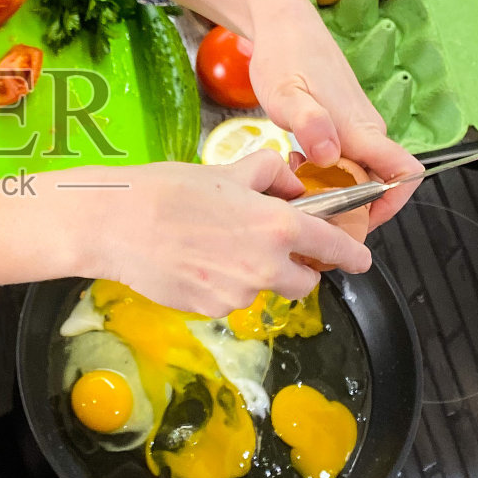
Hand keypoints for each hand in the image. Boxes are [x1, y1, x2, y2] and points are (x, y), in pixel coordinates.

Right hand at [87, 149, 371, 314]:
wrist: (117, 223)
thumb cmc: (168, 191)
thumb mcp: (227, 169)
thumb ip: (270, 175)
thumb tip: (289, 186)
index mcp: (278, 226)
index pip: (334, 247)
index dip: (353, 255)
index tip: (360, 260)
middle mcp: (267, 265)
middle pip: (305, 280)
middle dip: (296, 266)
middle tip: (270, 246)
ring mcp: (240, 293)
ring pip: (265, 289)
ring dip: (255, 274)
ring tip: (217, 247)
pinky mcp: (213, 309)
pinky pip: (232, 298)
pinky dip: (224, 284)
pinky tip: (197, 260)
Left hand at [164, 0, 422, 229]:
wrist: (284, 25)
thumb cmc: (284, 55)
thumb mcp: (285, 93)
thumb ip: (308, 123)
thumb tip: (330, 155)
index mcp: (360, 129)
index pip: (404, 175)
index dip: (390, 206)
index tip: (358, 222)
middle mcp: (366, 130)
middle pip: (381, 183)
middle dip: (351, 205)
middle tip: (311, 207)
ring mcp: (357, 126)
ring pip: (360, 172)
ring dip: (334, 188)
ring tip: (298, 184)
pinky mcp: (344, 123)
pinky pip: (346, 159)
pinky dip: (325, 171)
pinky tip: (295, 163)